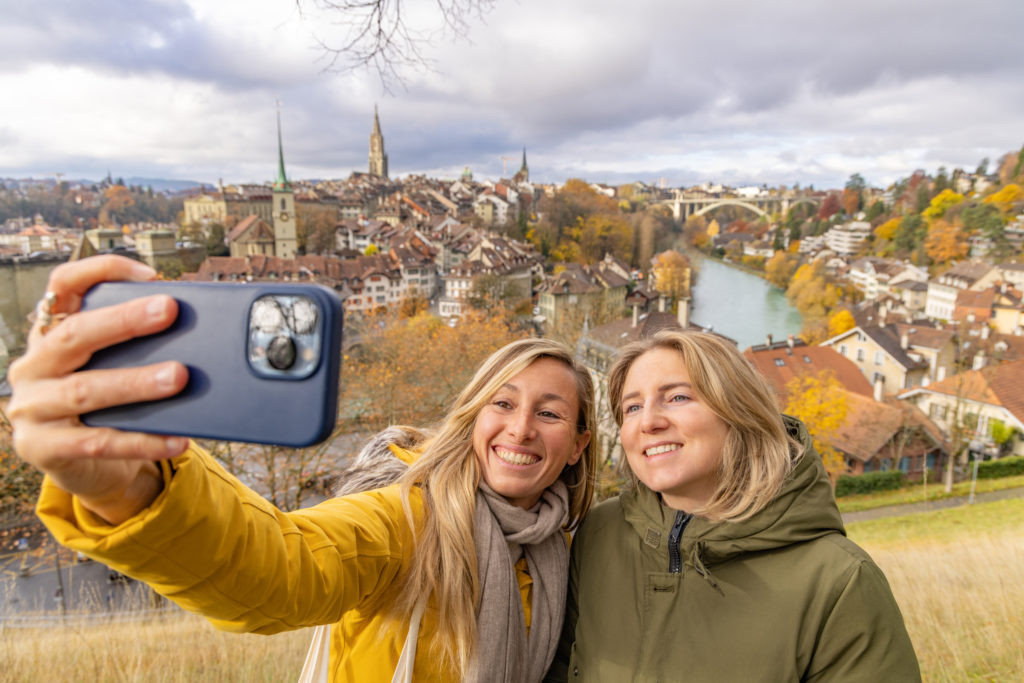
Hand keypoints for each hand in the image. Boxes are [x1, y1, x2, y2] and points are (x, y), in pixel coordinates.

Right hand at [8, 255, 189, 523]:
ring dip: (136, 382)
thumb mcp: (113, 367)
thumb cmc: (107, 405)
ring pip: (85, 390)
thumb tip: (193, 327)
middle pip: (74, 334)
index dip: (101, 271)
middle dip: (124, 321)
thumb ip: (135, 345)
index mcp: (50, 333)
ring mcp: (32, 409)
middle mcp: (34, 365)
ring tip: (179, 376)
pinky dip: (142, 440)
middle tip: (169, 309)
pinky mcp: (42, 449)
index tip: (150, 275)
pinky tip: (178, 438)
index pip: (63, 285)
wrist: (85, 467)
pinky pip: (99, 443)